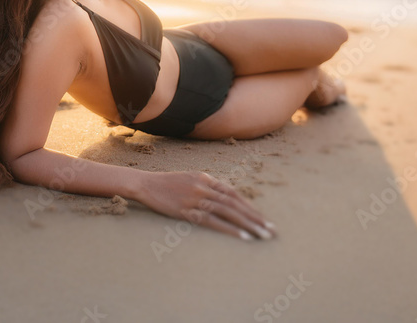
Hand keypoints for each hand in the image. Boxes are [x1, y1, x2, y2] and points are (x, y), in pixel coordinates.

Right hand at [136, 170, 276, 240]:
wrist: (145, 184)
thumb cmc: (166, 183)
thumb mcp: (189, 178)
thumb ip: (206, 185)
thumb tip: (222, 196)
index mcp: (206, 178)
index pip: (234, 194)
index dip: (250, 207)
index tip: (263, 219)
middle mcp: (205, 187)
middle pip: (236, 204)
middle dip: (256, 218)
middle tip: (271, 231)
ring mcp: (196, 198)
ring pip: (229, 212)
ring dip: (249, 225)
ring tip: (263, 236)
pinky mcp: (187, 211)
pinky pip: (214, 222)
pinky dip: (230, 229)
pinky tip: (244, 237)